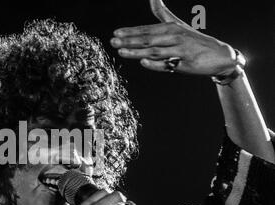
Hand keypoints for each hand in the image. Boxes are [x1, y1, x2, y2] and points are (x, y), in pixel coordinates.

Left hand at [110, 0, 237, 76]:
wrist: (220, 55)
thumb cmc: (193, 41)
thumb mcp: (177, 24)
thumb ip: (162, 13)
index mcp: (170, 28)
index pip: (146, 30)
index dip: (130, 31)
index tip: (115, 33)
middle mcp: (174, 37)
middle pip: (148, 39)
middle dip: (129, 40)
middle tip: (112, 41)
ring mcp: (180, 50)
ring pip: (154, 51)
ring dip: (136, 51)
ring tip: (121, 51)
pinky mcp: (185, 63)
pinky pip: (168, 64)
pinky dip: (155, 64)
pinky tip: (143, 62)